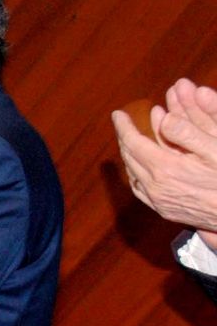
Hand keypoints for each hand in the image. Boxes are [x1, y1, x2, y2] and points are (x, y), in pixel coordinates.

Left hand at [114, 78, 216, 233]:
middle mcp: (156, 186)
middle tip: (123, 124)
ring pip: (132, 174)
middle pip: (129, 158)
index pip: (133, 142)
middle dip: (124, 138)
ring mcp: (158, 201)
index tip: (118, 114)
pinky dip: (135, 174)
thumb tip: (163, 116)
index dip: (124, 126)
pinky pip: (139, 190)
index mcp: (166, 168)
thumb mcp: (214, 150)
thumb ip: (187, 132)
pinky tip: (140, 169)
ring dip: (129, 156)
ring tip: (130, 142)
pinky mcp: (164, 211)